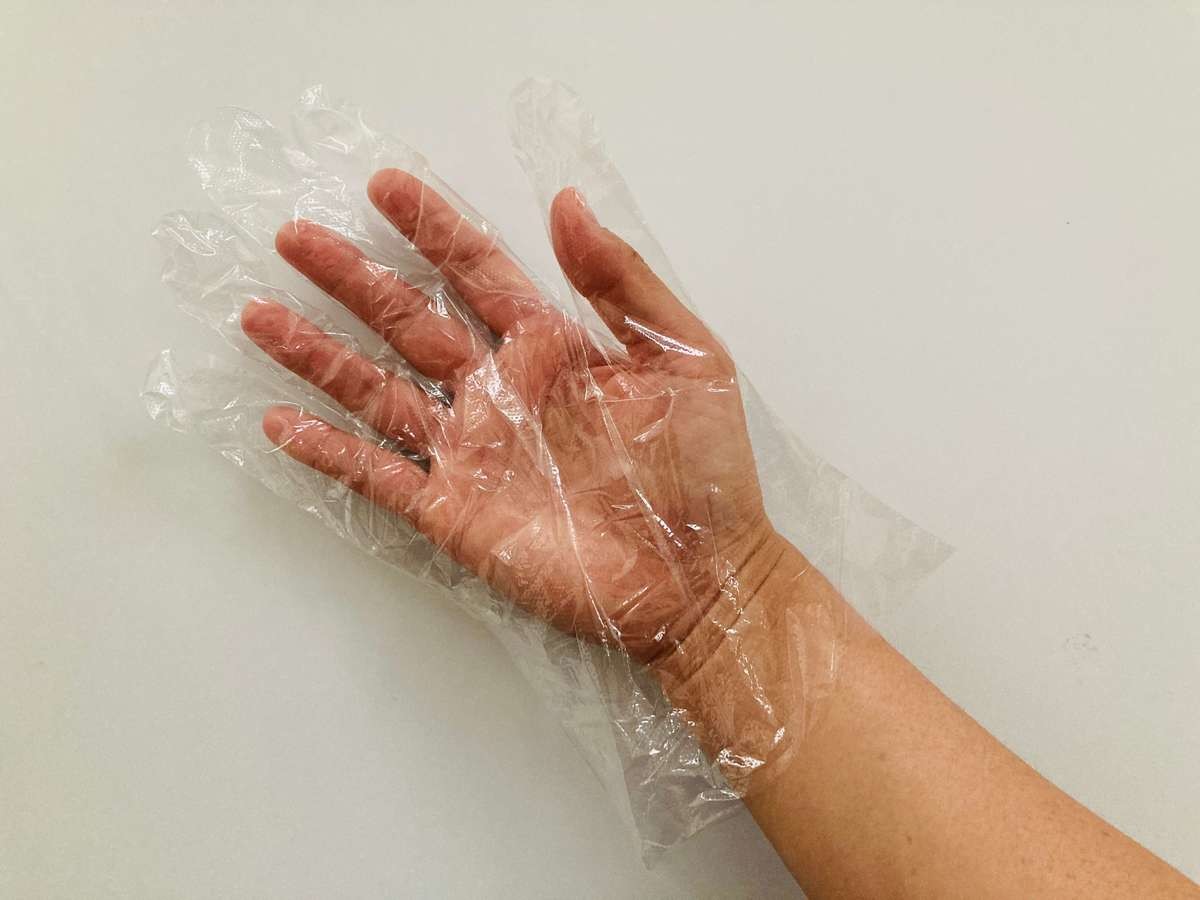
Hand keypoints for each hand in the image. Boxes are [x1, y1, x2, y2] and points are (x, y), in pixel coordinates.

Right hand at [242, 170, 783, 661]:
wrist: (701, 578)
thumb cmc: (705, 469)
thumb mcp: (684, 358)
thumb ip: (622, 283)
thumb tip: (566, 202)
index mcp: (551, 346)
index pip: (477, 271)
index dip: (433, 227)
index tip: (386, 185)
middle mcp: (499, 390)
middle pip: (408, 319)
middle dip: (351, 278)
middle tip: (295, 236)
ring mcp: (471, 451)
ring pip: (377, 390)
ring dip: (318, 355)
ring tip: (259, 315)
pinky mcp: (455, 512)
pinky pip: (379, 475)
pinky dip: (330, 452)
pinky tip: (281, 423)